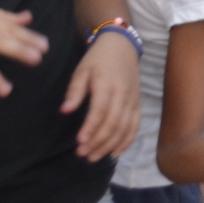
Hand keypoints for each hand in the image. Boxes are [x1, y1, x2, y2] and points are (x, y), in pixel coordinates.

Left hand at [63, 29, 139, 159]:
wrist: (122, 46)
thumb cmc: (98, 59)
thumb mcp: (82, 69)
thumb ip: (75, 90)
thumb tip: (65, 110)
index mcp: (107, 84)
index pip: (100, 110)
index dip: (91, 128)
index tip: (79, 142)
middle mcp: (123, 94)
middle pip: (113, 123)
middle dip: (98, 141)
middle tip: (83, 154)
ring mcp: (133, 100)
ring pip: (124, 127)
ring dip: (110, 145)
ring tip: (94, 157)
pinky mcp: (138, 103)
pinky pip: (135, 125)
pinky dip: (127, 141)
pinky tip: (115, 152)